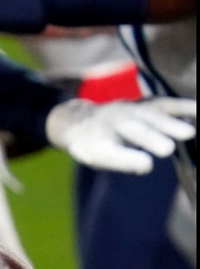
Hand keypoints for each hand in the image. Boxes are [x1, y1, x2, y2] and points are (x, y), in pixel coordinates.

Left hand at [45, 97, 195, 173]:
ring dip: (169, 123)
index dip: (130, 159)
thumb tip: (148, 165)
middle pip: (134, 130)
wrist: (81, 119)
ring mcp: (132, 110)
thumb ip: (122, 161)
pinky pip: (166, 105)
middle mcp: (114, 123)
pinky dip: (183, 107)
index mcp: (99, 141)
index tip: (147, 165)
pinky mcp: (147, 103)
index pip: (113, 152)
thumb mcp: (100, 158)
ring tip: (190, 133)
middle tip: (167, 148)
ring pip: (151, 116)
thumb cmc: (94, 146)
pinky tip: (198, 111)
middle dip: (150, 138)